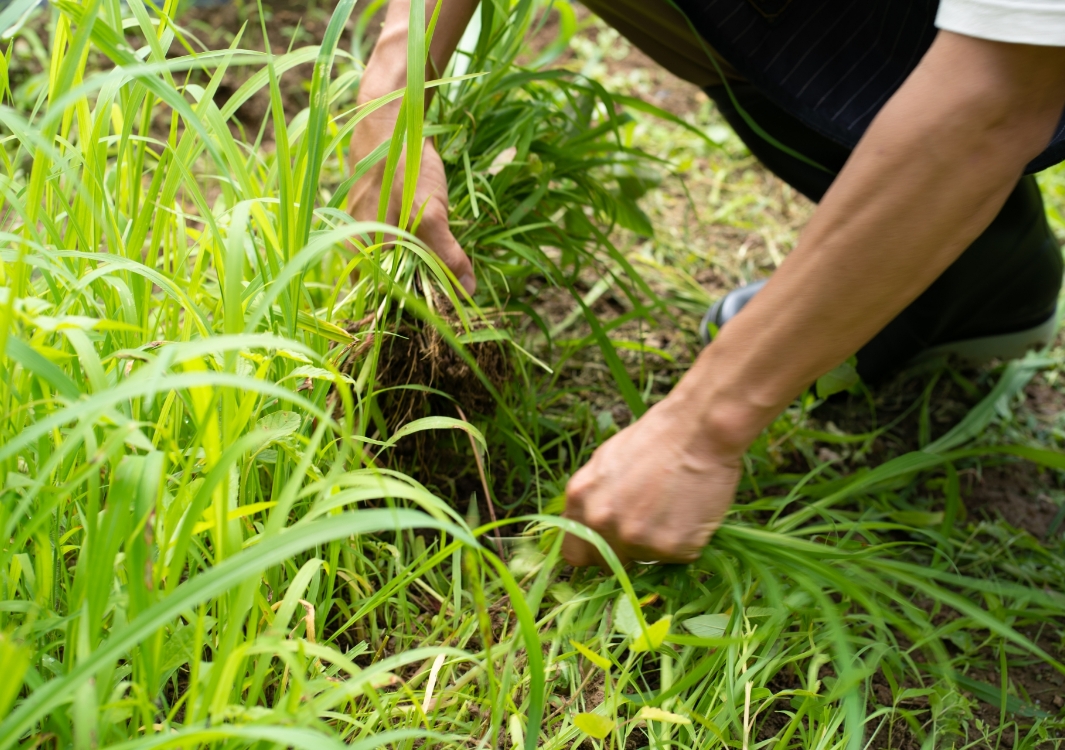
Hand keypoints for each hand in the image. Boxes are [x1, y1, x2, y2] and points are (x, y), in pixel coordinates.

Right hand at [348, 119, 475, 294]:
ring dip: (428, 277)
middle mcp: (359, 251)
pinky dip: (423, 257)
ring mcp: (367, 237)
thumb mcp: (429, 212)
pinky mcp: (380, 224)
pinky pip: (402, 251)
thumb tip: (467, 291)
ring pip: (401, 269)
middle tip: (460, 297)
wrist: (390, 121)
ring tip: (456, 282)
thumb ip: (445, 254)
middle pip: (396, 288)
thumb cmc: (402, 164)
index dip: (422, 310)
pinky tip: (442, 258)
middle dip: (427, 295)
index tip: (453, 313)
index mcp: (363, 253)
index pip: (392, 300)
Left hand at [562, 393, 744, 566]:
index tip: (610, 544)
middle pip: (607, 564)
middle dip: (626, 553)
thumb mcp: (606, 461)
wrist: (697, 430)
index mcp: (580, 500)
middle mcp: (601, 523)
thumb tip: (593, 523)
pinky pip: (677, 557)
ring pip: (645, 561)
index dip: (594, 550)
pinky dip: (687, 541)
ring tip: (674, 508)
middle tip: (649, 526)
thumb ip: (594, 497)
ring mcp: (635, 538)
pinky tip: (691, 511)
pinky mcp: (670, 547)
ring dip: (658, 544)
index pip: (574, 552)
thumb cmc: (656, 438)